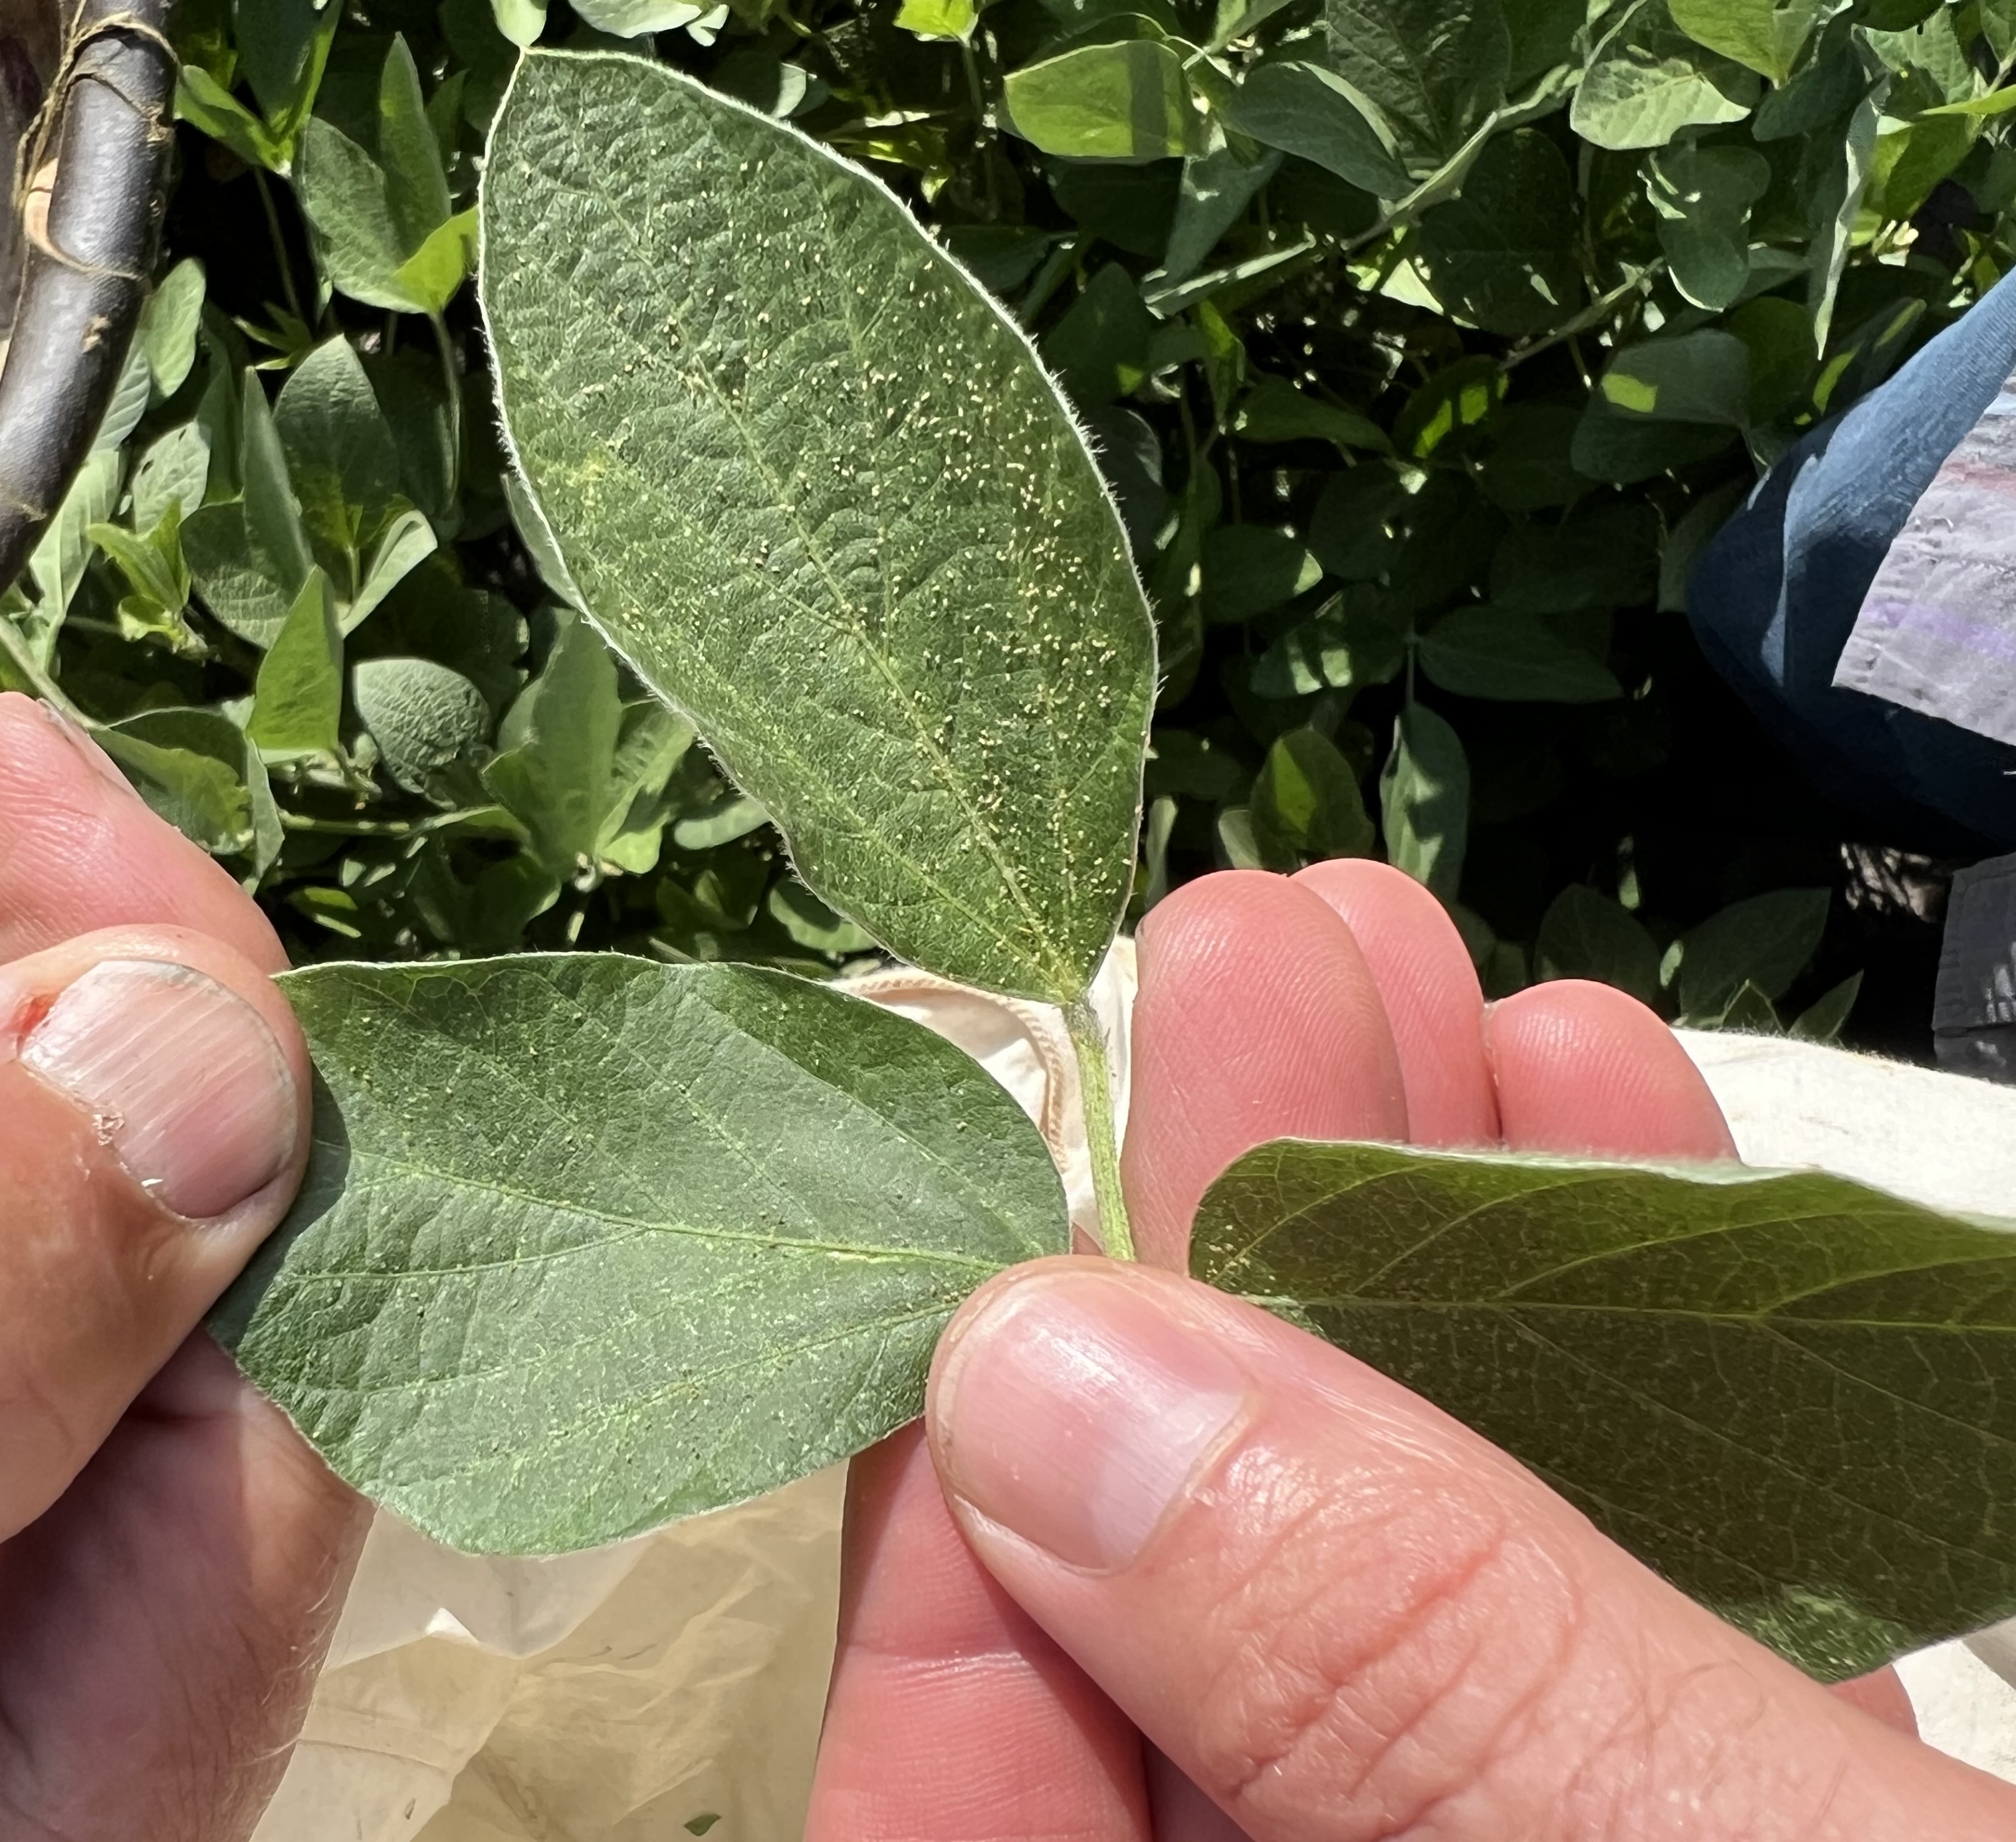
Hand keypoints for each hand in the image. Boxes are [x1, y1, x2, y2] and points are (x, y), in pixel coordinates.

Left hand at [809, 861, 2015, 1840]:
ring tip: (1429, 987)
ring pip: (1427, 1632)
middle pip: (1200, 1692)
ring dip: (1431, 1288)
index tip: (1021, 1227)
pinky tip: (1611, 1124)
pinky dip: (1637, 1399)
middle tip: (1244, 977)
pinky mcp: (1757, 1840)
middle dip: (1226, 1317)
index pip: (975, 1836)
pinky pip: (1642, 1649)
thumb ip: (1424, 1716)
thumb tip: (1048, 1389)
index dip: (975, 1536)